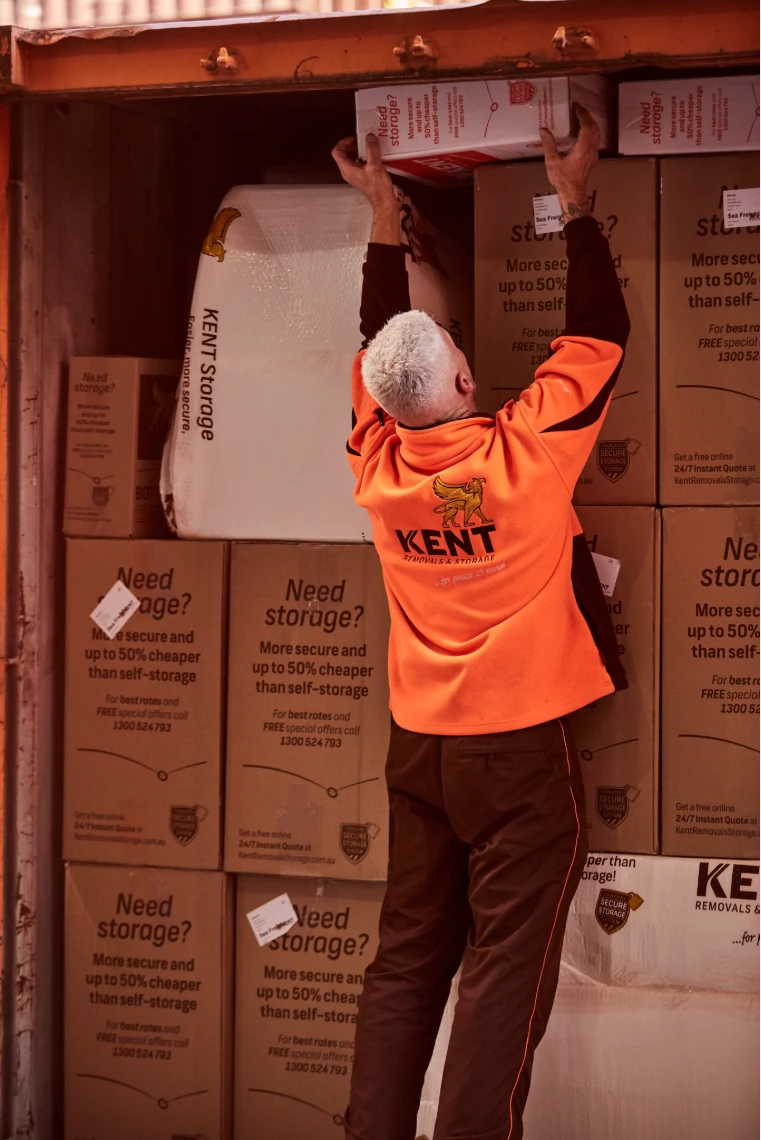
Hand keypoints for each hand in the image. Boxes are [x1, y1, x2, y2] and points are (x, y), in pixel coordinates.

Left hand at [332, 134, 395, 210]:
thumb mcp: (375, 165)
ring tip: (367, 146)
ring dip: (357, 150)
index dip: (343, 142)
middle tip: (361, 141)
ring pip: (350, 158)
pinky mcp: (360, 176)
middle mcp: (348, 172)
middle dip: (351, 145)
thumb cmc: (378, 187)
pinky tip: (372, 154)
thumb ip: (372, 149)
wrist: (383, 200)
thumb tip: (369, 137)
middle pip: (342, 154)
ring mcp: (354, 175)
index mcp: (347, 169)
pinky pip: (357, 163)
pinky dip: (362, 156)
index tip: (354, 139)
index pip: (337, 152)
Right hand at [540, 104, 599, 223]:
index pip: (586, 125)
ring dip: (590, 123)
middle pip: (593, 127)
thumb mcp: (552, 162)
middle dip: (587, 116)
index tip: (576, 107)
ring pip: (596, 133)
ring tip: (581, 117)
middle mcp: (591, 148)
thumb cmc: (563, 179)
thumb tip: (543, 130)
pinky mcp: (593, 158)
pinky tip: (584, 131)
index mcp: (582, 148)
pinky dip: (591, 131)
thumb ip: (549, 144)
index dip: (582, 114)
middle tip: (578, 109)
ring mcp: (593, 153)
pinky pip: (595, 140)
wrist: (573, 193)